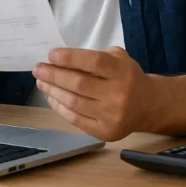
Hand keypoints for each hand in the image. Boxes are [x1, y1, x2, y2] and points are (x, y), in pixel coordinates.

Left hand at [32, 46, 152, 141]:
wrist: (147, 106)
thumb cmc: (129, 78)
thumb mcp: (122, 60)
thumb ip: (98, 57)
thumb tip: (64, 60)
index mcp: (124, 72)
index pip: (95, 62)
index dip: (71, 58)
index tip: (52, 55)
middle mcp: (118, 94)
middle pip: (80, 83)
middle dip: (54, 75)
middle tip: (38, 68)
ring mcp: (110, 115)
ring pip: (73, 102)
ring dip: (53, 90)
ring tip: (41, 81)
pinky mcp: (104, 131)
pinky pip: (75, 118)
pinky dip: (59, 107)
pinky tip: (52, 96)